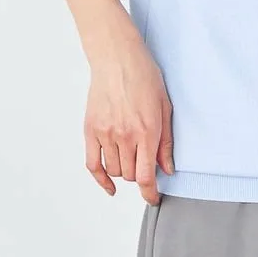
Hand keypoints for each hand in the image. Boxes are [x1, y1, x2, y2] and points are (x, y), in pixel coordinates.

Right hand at [81, 18, 174, 205]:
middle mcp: (124, 136)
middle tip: (146, 163)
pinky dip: (101, 179)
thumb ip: (166, 141)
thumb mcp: (165, 106)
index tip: (153, 198)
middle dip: (140, 175)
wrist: (117, 57)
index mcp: (146, 131)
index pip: (145, 176)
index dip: (150, 193)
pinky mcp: (90, 129)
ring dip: (124, 171)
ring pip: (114, 170)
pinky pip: (92, 164)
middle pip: (129, 175)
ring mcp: (105, 133)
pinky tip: (109, 184)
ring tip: (131, 157)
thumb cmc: (144, 76)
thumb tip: (167, 168)